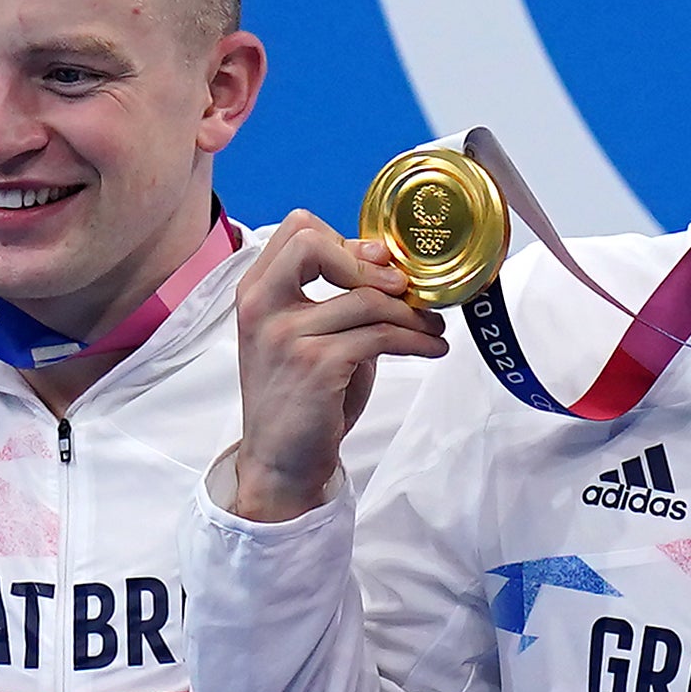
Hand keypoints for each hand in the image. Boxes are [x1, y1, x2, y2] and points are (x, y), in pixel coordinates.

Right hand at [224, 210, 449, 523]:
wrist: (280, 461)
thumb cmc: (299, 398)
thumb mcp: (307, 338)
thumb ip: (336, 301)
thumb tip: (392, 270)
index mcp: (256, 292)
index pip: (297, 230)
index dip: (346, 241)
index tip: (380, 264)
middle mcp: (263, 307)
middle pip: (314, 243)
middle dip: (371, 263)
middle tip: (407, 289)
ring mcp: (286, 335)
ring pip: (365, 298)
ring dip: (413, 313)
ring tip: (434, 327)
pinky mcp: (316, 365)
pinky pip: (380, 336)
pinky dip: (417, 340)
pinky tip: (432, 348)